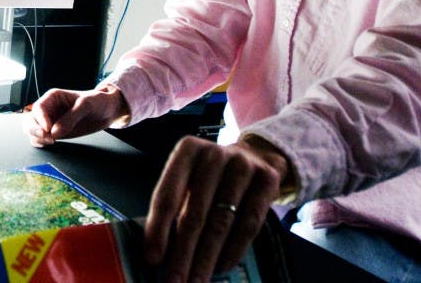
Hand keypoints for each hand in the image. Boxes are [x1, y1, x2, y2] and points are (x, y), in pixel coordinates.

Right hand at [23, 85, 128, 146]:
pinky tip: (49, 144)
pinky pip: (40, 138)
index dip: (40, 120)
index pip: (38, 108)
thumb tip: (55, 133)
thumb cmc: (97, 101)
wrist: (107, 110)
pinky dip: (40, 143)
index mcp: (53, 97)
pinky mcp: (54, 132)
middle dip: (35, 130)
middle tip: (49, 139)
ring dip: (37, 138)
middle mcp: (49, 109)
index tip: (49, 129)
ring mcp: (50, 122)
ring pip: (32, 130)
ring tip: (51, 142)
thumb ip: (71, 117)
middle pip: (30, 120)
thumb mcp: (87, 105)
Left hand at [143, 136, 289, 281]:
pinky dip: (234, 250)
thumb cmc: (211, 174)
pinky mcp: (267, 180)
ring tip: (196, 281)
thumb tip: (157, 252)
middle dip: (183, 254)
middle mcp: (214, 154)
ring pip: (222, 222)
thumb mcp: (189, 176)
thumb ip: (175, 204)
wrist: (255, 155)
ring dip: (207, 258)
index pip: (168, 195)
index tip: (153, 259)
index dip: (158, 229)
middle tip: (174, 282)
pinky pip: (249, 224)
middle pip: (195, 213)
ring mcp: (243, 165)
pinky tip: (222, 268)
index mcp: (186, 150)